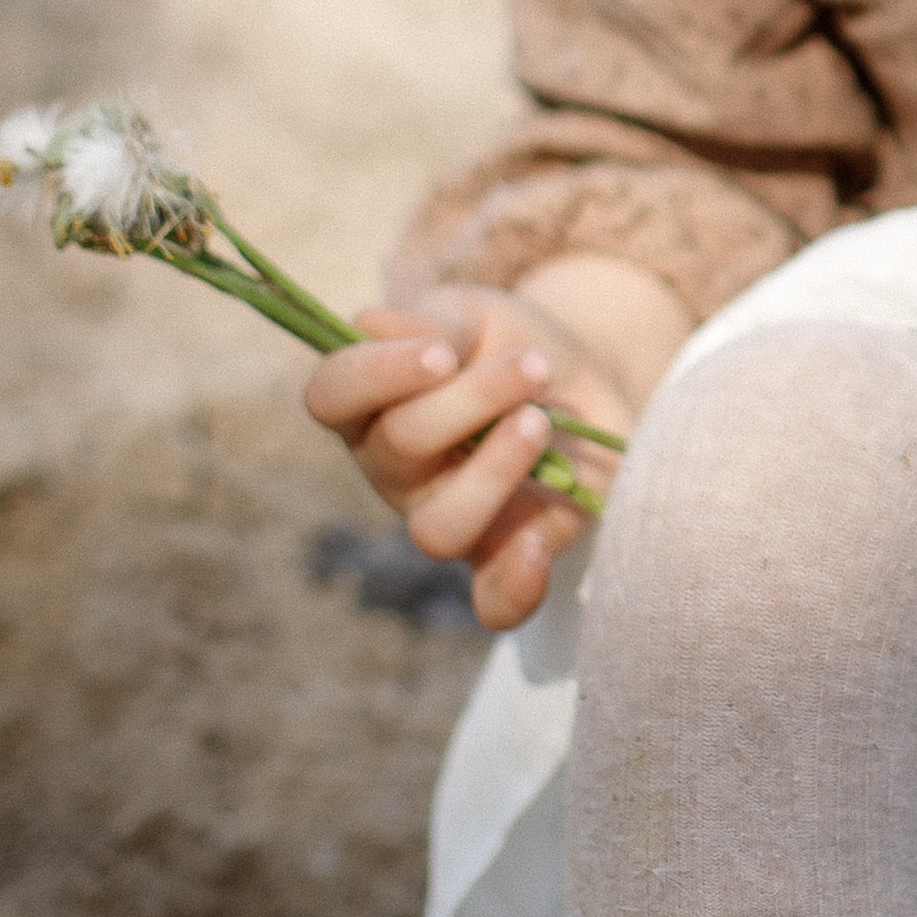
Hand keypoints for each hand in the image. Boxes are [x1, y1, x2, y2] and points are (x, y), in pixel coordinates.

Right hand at [305, 285, 610, 632]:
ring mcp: (444, 516)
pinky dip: (515, 586)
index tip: (441, 352)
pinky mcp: (504, 555)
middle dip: (471, 401)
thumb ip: (428, 321)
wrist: (586, 379)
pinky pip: (493, 601)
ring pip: (437, 530)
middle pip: (399, 450)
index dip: (374, 375)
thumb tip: (369, 325)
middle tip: (532, 366)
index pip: (330, 396)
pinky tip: (536, 545)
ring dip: (494, 473)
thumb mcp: (475, 315)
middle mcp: (394, 470)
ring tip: (541, 423)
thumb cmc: (509, 343)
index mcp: (371, 403)